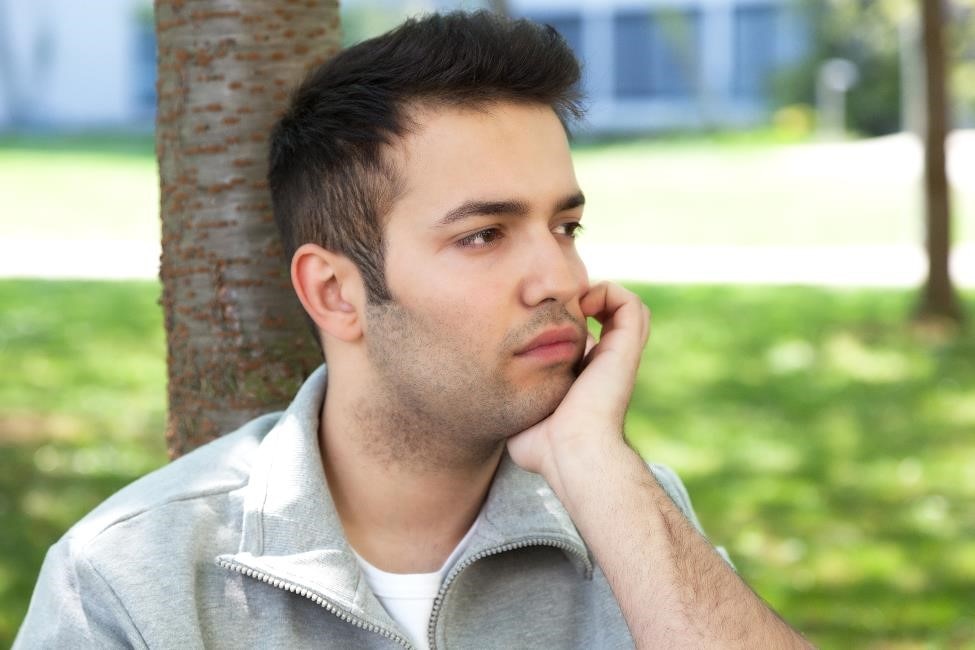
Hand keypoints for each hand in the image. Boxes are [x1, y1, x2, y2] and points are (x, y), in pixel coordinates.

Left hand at [506, 282, 649, 489]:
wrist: (570, 453)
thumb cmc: (543, 446)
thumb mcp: (523, 417)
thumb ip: (513, 404)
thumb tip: (499, 402)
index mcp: (587, 379)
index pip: (586, 339)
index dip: (566, 324)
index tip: (538, 321)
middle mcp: (607, 364)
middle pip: (613, 319)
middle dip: (588, 301)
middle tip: (560, 305)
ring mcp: (619, 356)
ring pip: (628, 308)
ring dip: (602, 294)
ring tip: (576, 302)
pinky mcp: (626, 348)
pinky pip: (631, 304)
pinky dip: (608, 292)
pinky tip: (582, 304)